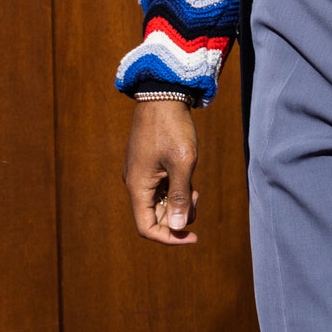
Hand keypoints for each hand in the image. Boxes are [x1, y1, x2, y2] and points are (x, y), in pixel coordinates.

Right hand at [124, 100, 199, 245]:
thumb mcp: (182, 164)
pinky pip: (160, 188)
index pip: (146, 228)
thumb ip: (180, 196)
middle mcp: (135, 183)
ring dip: (178, 202)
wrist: (163, 94)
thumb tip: (177, 227)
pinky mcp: (149, 164)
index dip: (168, 237)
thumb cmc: (173, 128)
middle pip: (154, 217)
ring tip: (194, 188)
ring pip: (159, 202)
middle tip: (197, 197)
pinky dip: (175, 189)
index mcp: (138, 186)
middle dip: (177, 217)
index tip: (192, 236)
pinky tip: (188, 177)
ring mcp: (141, 173)